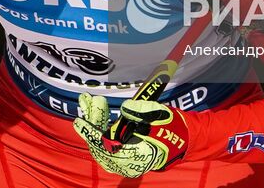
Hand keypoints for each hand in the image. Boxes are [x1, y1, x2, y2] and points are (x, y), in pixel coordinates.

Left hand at [72, 93, 188, 177]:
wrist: (183, 139)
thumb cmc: (172, 127)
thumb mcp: (160, 114)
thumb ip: (142, 112)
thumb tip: (124, 109)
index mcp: (138, 156)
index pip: (108, 148)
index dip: (92, 134)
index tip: (79, 121)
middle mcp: (128, 163)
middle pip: (100, 145)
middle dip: (92, 121)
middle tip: (89, 99)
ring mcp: (123, 162)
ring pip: (100, 144)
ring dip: (93, 122)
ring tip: (89, 100)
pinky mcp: (120, 156)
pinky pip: (104, 143)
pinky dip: (98, 127)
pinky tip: (97, 110)